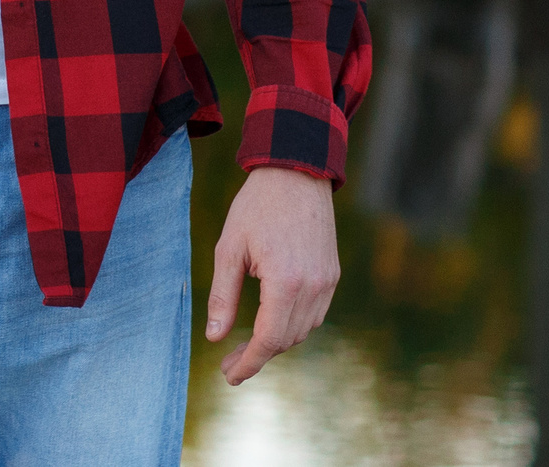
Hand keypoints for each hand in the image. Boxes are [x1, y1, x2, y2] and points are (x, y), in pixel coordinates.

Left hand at [205, 166, 339, 384]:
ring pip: (303, 331)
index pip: (268, 340)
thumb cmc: (256, 207)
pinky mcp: (332, 275)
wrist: (296, 173)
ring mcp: (327, 282)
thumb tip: (215, 338)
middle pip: (286, 340)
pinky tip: (271, 322)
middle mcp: (313, 288)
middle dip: (257, 357)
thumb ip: (223, 295)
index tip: (228, 376)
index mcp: (285, 283)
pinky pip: (315, 314)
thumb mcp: (229, 248)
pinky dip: (293, 325)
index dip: (248, 363)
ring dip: (276, 342)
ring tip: (246, 344)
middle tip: (229, 362)